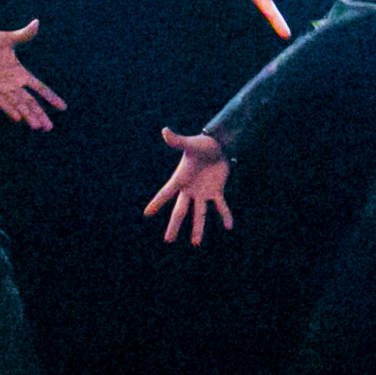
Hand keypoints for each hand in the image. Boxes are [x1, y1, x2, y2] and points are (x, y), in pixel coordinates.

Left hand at [0, 22, 65, 130]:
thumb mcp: (6, 39)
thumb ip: (22, 35)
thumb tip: (37, 22)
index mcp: (20, 73)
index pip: (39, 88)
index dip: (51, 97)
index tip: (63, 107)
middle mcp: (13, 84)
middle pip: (30, 102)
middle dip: (40, 114)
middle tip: (50, 128)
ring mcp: (1, 90)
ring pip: (18, 106)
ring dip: (28, 116)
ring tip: (38, 127)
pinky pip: (2, 103)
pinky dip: (11, 110)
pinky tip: (19, 119)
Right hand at [145, 127, 234, 244]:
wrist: (218, 145)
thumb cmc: (202, 144)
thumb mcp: (190, 144)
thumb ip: (177, 140)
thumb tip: (164, 131)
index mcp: (180, 179)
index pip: (166, 193)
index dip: (157, 203)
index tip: (146, 214)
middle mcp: (189, 189)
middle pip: (180, 210)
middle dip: (174, 225)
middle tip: (168, 240)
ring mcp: (203, 192)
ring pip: (200, 213)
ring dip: (198, 228)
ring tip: (196, 244)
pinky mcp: (216, 191)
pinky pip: (220, 206)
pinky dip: (225, 215)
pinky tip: (229, 226)